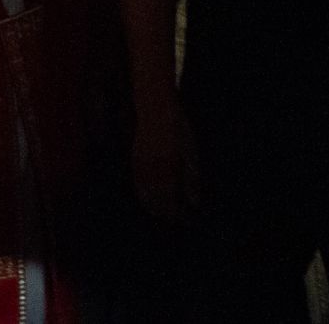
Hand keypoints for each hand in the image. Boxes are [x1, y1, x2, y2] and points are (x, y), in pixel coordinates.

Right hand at [130, 97, 200, 224]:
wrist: (155, 107)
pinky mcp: (134, 160)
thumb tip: (194, 202)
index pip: (172, 201)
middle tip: (174, 220)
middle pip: (158, 201)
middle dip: (166, 213)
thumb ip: (192, 178)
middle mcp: (154, 170)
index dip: (179, 214)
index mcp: (170, 168)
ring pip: (145, 195)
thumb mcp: (191, 152)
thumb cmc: (178, 128)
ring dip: (154, 207)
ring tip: (161, 214)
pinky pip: (137, 184)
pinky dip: (143, 195)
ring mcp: (142, 165)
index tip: (186, 220)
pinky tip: (148, 199)